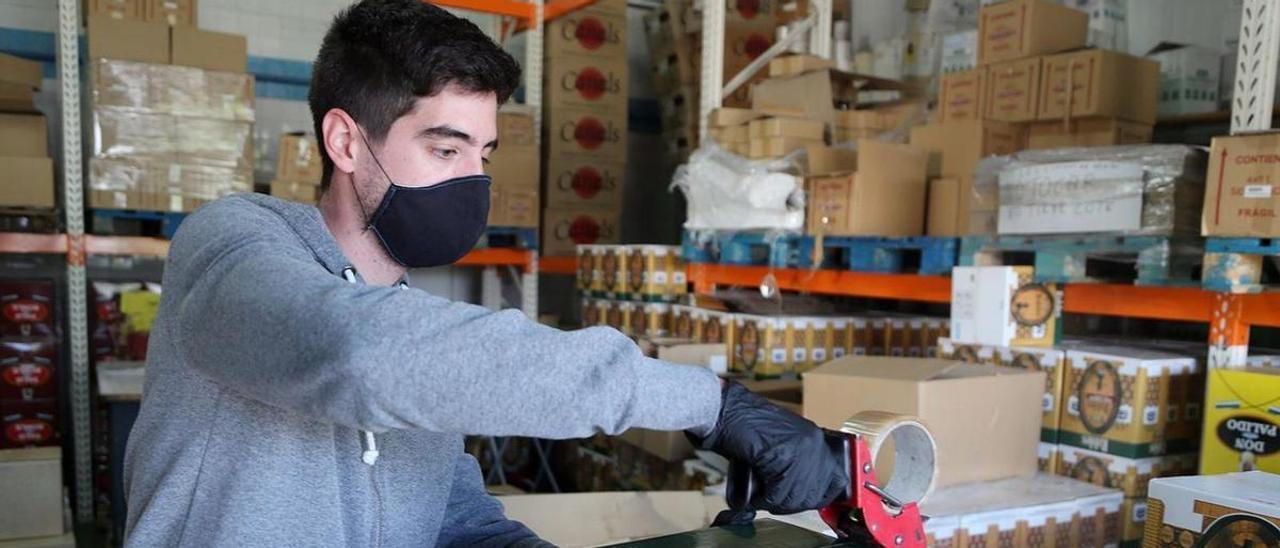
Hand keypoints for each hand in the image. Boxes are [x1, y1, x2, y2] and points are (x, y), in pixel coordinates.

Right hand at [688, 380, 847, 514]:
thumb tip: (801, 492)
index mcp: (814, 437)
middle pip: (816, 493)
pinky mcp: (783, 456)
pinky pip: (779, 493)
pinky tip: (755, 493)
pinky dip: (764, 499)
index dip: (818, 495)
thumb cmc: (744, 423)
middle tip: (776, 501)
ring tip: (762, 496)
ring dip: (777, 502)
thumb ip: (796, 462)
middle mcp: (813, 443)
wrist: (726, 411)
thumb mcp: (780, 441)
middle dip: (795, 503)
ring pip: (797, 496)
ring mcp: (801, 449)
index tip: (804, 501)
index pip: (836, 479)